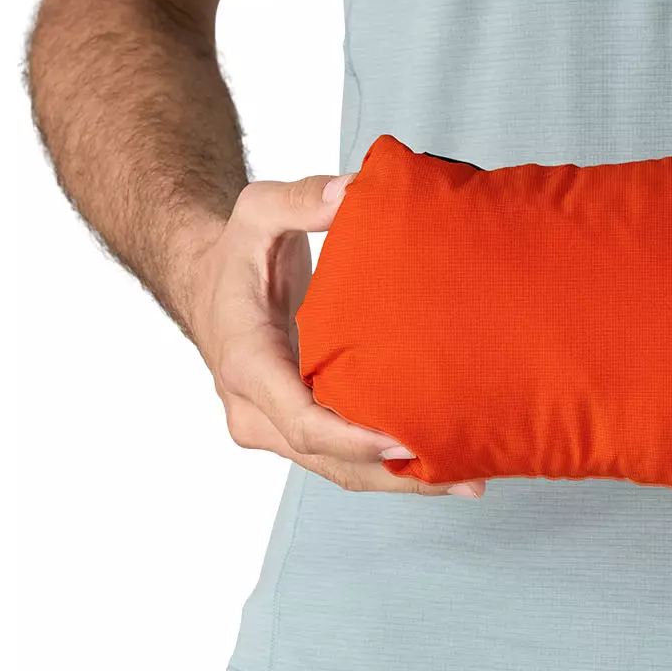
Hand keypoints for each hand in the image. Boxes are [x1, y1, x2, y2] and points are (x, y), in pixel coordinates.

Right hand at [184, 175, 483, 497]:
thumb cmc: (234, 246)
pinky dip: (386, 465)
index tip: (403, 441)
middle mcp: (253, 408)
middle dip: (393, 473)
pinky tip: (442, 464)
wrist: (203, 276)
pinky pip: (339, 456)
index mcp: (245, 362)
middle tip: (462, 476)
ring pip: (335, 468)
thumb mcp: (258, 208)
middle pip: (326, 459)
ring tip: (468, 480)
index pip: (301, 419)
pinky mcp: (293, 426)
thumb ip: (303, 198)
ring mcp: (271, 424)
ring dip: (399, 479)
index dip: (353, 438)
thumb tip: (351, 190)